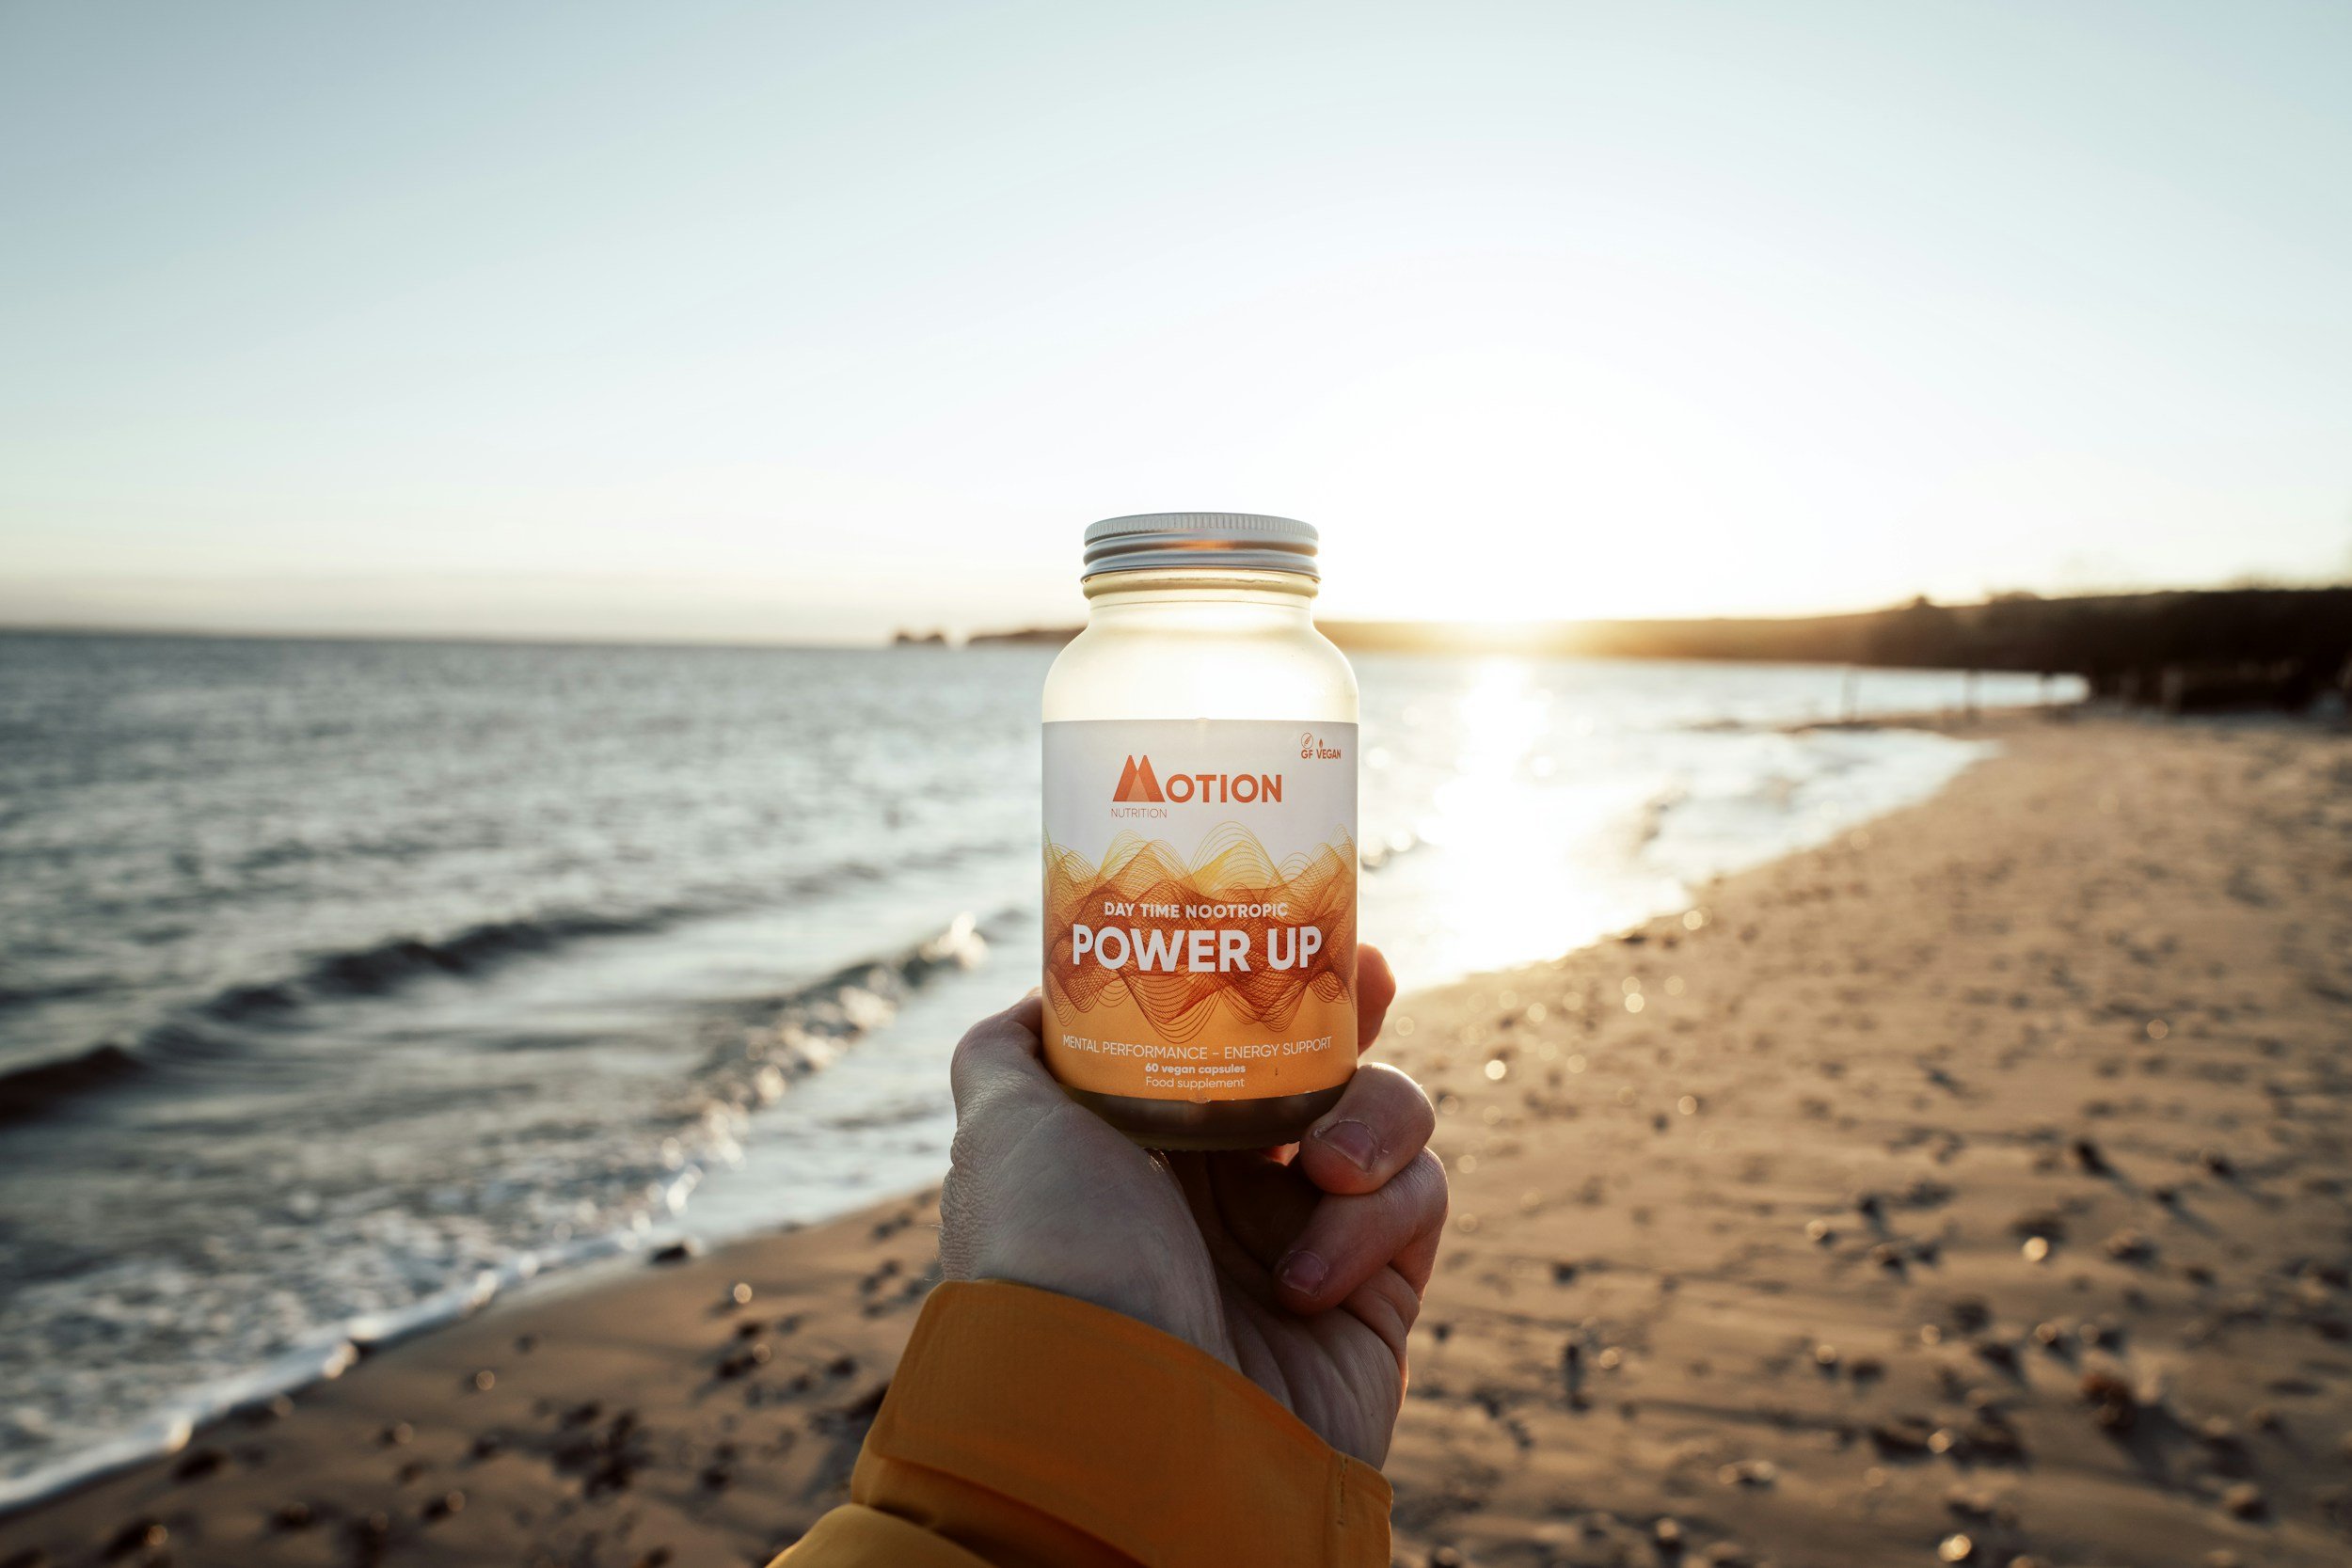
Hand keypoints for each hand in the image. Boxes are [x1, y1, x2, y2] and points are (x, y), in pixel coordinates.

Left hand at [938, 945, 1443, 1464]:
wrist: (1126, 1422)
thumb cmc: (1054, 1259)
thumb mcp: (1000, 1128)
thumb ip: (1012, 1049)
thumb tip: (1046, 991)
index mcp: (1137, 1149)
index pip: (1221, 1044)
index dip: (1262, 987)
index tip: (1295, 935)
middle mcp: (1218, 1195)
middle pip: (1312, 1068)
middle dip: (1346, 1019)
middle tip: (1368, 981)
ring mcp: (1301, 1245)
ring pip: (1381, 1125)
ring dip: (1369, 1121)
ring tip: (1324, 1167)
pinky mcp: (1375, 1300)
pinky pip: (1416, 1205)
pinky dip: (1373, 1222)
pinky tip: (1307, 1275)